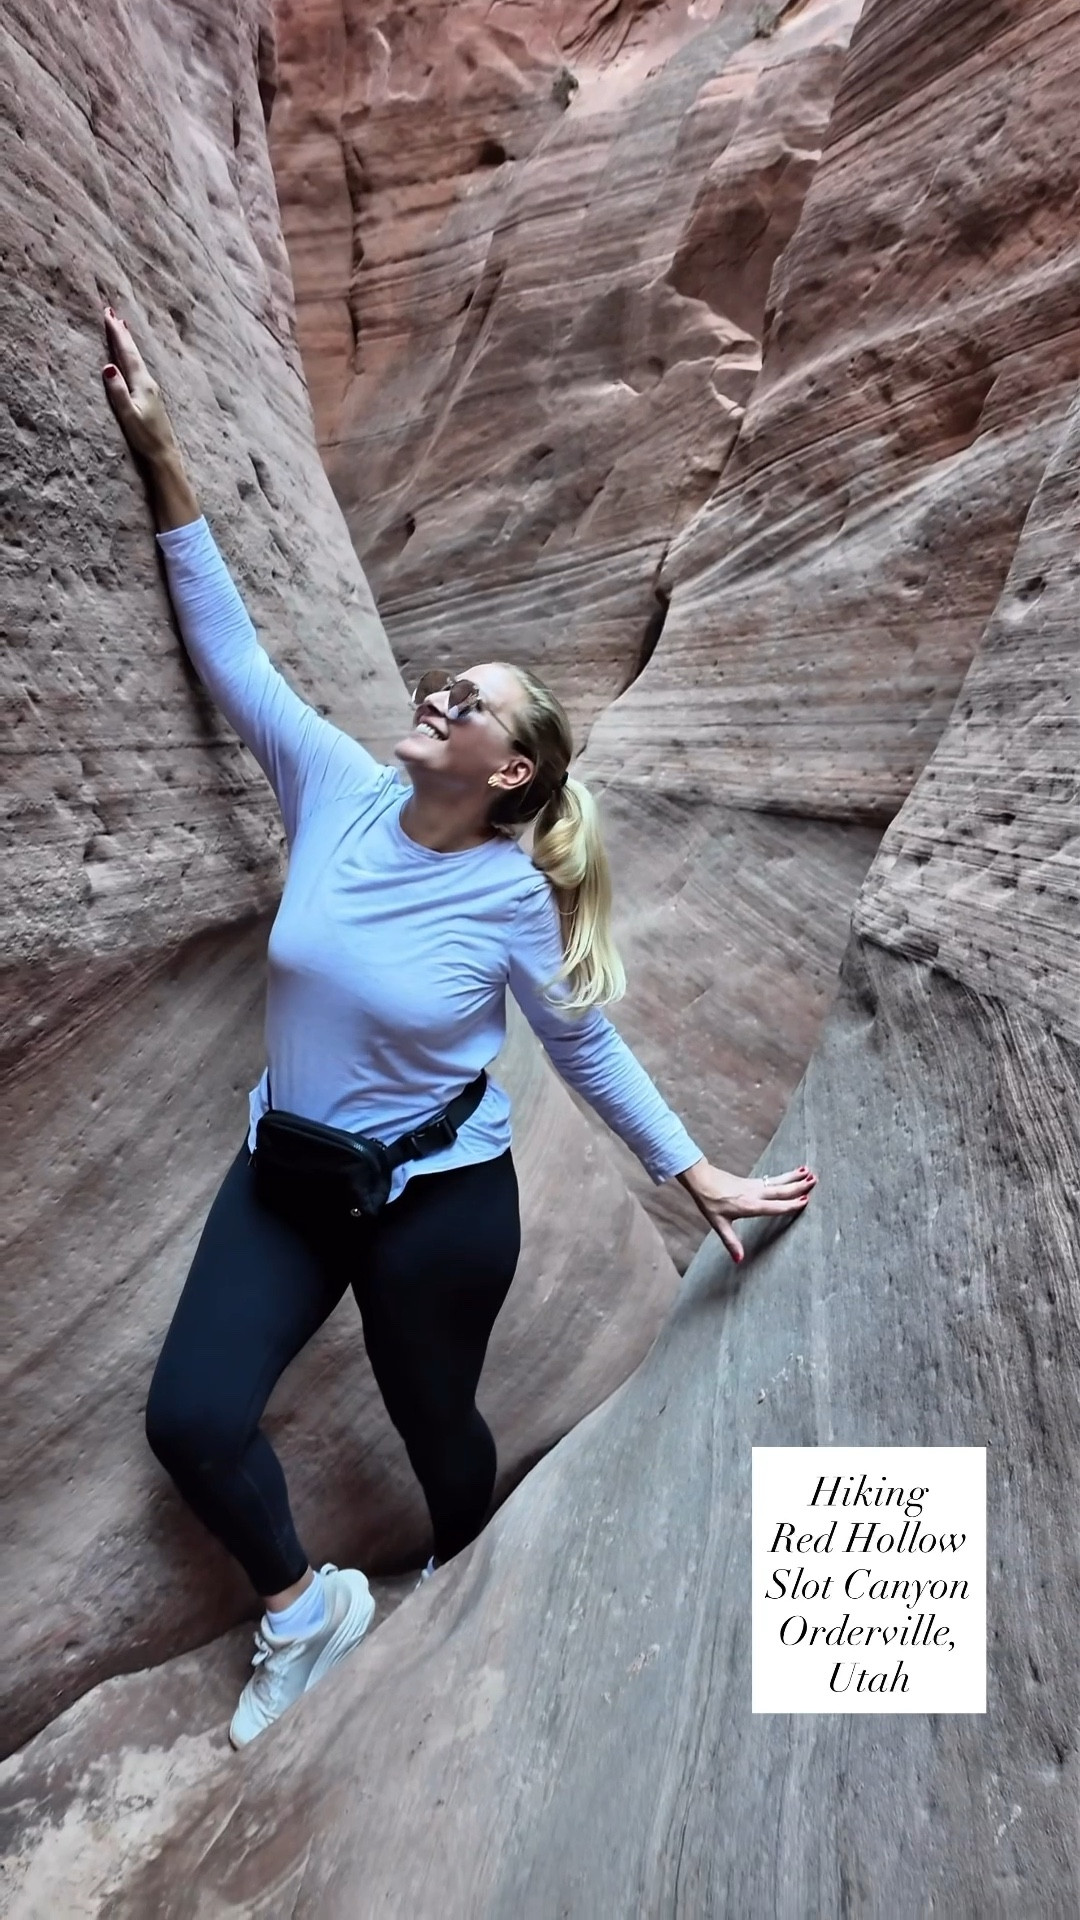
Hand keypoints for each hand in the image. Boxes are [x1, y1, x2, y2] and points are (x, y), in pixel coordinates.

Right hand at [101, 307, 179, 464]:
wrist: (164, 454)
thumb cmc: (145, 438)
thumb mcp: (128, 415)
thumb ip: (118, 391)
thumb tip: (108, 367)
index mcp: (143, 384)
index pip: (127, 353)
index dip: (118, 334)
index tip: (108, 315)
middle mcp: (149, 383)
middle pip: (134, 352)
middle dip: (122, 333)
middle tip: (112, 313)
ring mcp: (152, 389)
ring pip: (137, 359)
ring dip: (128, 343)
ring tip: (122, 328)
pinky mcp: (151, 397)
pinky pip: (139, 369)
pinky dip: (132, 357)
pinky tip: (131, 358)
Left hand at [675, 1159, 816, 1263]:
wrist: (701, 1179)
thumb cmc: (710, 1202)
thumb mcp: (719, 1224)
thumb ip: (731, 1242)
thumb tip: (739, 1260)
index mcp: (750, 1206)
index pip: (774, 1206)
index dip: (789, 1204)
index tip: (805, 1200)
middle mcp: (755, 1194)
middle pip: (780, 1190)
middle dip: (798, 1186)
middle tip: (814, 1181)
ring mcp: (754, 1186)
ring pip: (778, 1181)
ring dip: (794, 1177)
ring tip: (809, 1172)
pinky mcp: (751, 1181)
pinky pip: (772, 1179)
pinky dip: (784, 1176)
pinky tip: (792, 1174)